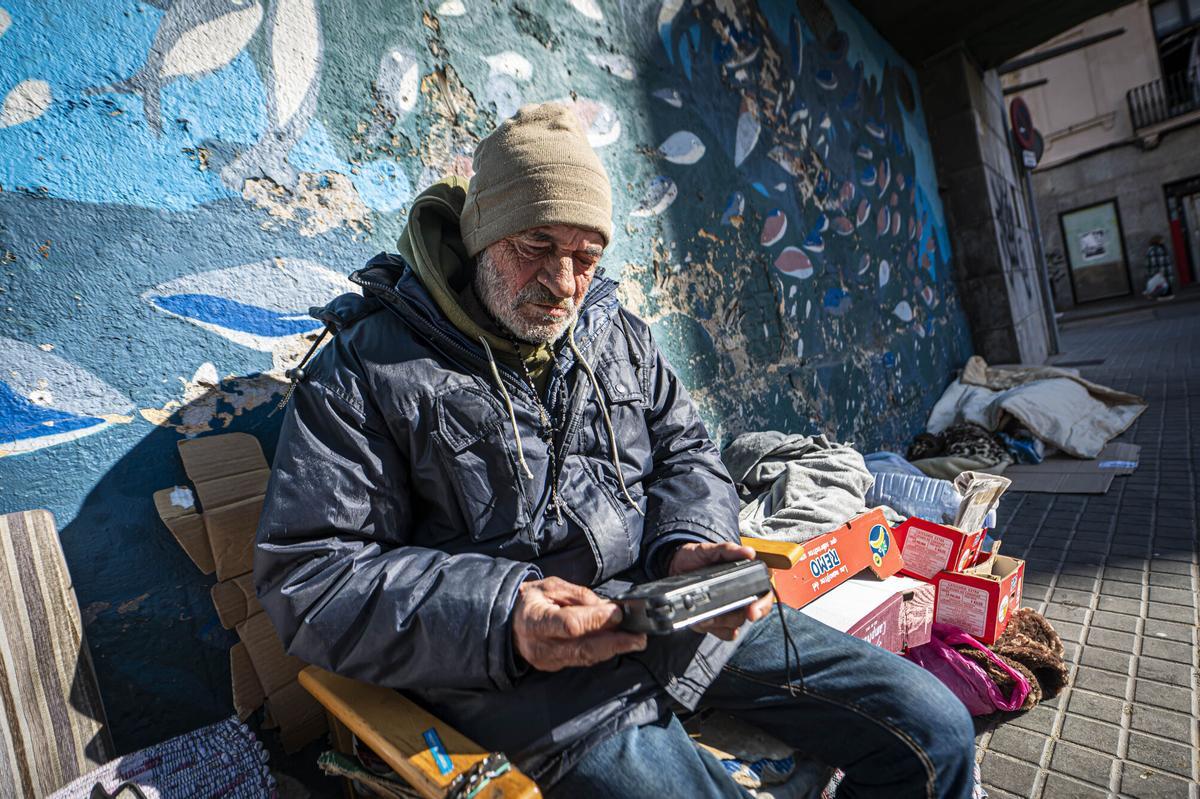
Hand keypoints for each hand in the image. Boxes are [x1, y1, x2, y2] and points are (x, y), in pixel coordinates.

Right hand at [512, 577, 647, 671]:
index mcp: (536, 620)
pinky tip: (618, 645)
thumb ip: (577, 596)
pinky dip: (602, 652)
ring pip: (586, 657)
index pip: (570, 624)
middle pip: (583, 648)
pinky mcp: (555, 666)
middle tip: (639, 638)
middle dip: (615, 643)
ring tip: (635, 641)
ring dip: (613, 649)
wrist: (509, 623)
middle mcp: (541, 646)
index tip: (618, 612)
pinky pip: (582, 660)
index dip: (596, 620)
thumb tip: (606, 606)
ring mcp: (548, 660)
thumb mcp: (550, 586)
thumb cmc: (531, 600)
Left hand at [667, 541, 774, 640]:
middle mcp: (740, 598)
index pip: (764, 597)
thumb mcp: (711, 550)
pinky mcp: (713, 621)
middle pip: (749, 616)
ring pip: (734, 626)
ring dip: (720, 622)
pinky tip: (701, 619)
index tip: (752, 611)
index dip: (762, 606)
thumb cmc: (698, 557)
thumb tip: (748, 553)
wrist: (675, 565)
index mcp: (745, 581)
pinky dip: (711, 628)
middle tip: (721, 614)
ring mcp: (727, 611)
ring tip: (705, 614)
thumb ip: (729, 550)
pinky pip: (720, 632)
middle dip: (736, 617)